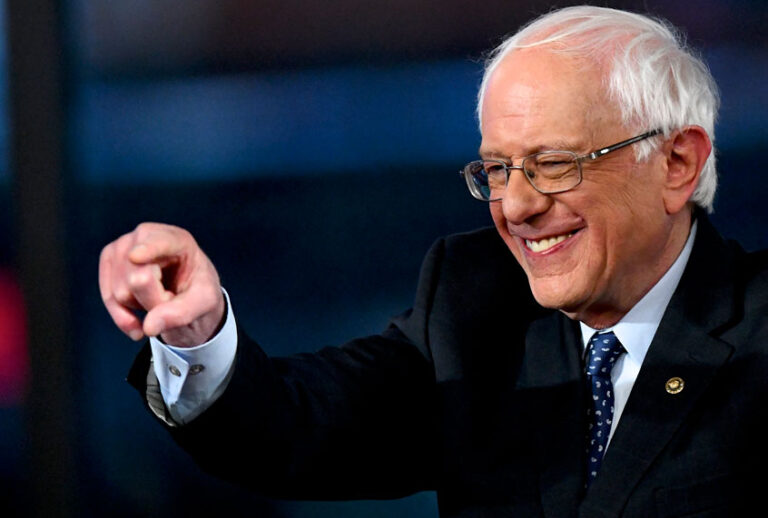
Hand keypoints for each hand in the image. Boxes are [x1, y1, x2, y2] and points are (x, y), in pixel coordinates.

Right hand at [99, 223, 225, 346]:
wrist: (185, 291)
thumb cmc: (198, 290)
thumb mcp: (204, 303)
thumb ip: (182, 313)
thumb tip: (150, 326)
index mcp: (179, 240)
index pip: (160, 244)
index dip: (148, 249)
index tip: (137, 256)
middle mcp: (147, 236)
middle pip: (137, 279)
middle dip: (154, 301)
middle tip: (172, 299)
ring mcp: (123, 246)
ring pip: (120, 292)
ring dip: (141, 307)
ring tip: (160, 300)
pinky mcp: (109, 260)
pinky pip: (108, 297)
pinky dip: (123, 317)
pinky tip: (138, 324)